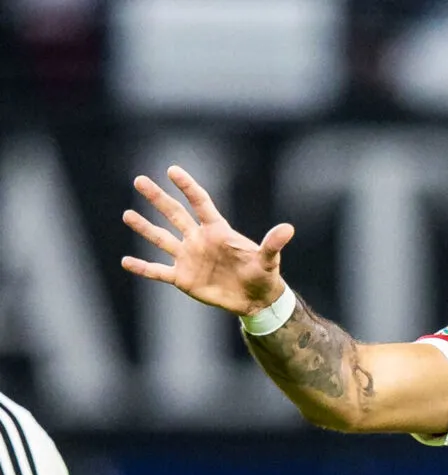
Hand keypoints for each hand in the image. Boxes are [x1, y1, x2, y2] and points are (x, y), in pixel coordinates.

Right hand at [121, 165, 294, 315]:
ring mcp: (189, 258)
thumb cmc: (263, 275)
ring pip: (161, 238)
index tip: (172, 170)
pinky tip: (126, 261)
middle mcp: (199, 240)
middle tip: (139, 180)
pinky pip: (158, 271)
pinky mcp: (183, 278)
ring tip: (127, 214)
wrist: (255, 299)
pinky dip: (142, 268)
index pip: (199, 203)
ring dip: (144, 227)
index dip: (187, 187)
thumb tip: (288, 229)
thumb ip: (272, 244)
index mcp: (217, 230)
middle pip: (174, 214)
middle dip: (157, 198)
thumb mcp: (268, 259)